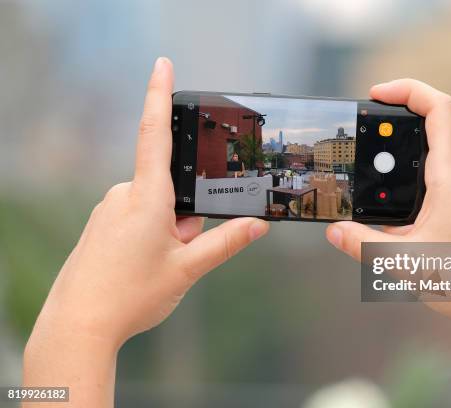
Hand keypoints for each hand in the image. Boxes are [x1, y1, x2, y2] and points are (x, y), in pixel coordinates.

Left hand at [28, 57, 268, 350]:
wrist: (78, 325)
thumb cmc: (130, 296)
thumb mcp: (186, 269)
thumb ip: (225, 243)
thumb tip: (257, 225)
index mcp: (146, 198)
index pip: (155, 135)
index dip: (159, 96)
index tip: (163, 65)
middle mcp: (123, 195)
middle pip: (169, 187)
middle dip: (185, 213)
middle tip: (181, 250)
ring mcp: (108, 209)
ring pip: (154, 205)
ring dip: (169, 228)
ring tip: (161, 264)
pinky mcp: (101, 224)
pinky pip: (134, 216)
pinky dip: (150, 233)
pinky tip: (144, 264)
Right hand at [325, 79, 450, 334]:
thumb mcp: (405, 262)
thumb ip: (363, 244)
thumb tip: (334, 231)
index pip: (439, 109)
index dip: (408, 89)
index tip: (376, 94)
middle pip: (431, 125)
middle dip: (394, 123)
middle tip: (362, 133)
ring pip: (432, 152)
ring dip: (400, 154)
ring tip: (370, 168)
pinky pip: (436, 174)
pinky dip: (410, 175)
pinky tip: (390, 198)